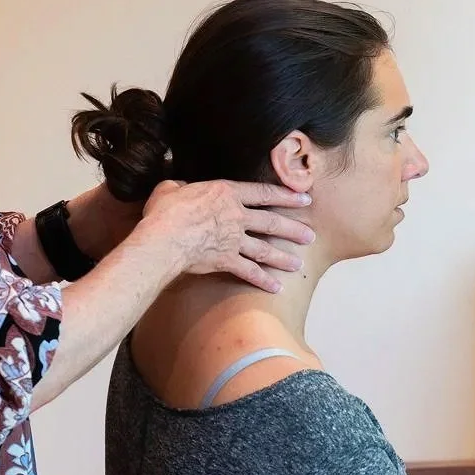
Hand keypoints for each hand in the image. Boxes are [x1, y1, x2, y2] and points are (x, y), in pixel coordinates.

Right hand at [139, 179, 313, 292]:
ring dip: (284, 258)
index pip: (264, 193)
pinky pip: (249, 272)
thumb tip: (177, 187)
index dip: (286, 195)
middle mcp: (236, 216)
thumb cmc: (165, 212)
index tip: (304, 199)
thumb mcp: (170, 189)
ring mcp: (233, 240)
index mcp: (226, 193)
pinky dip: (263, 280)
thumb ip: (179, 187)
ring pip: (265, 250)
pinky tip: (276, 287)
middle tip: (310, 235)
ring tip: (298, 265)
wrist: (164, 239)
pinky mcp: (226, 261)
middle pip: (271, 223)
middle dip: (293, 230)